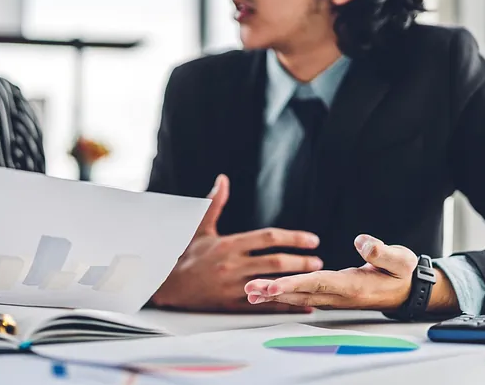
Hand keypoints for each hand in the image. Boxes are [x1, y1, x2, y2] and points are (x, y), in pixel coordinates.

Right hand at [151, 174, 323, 312]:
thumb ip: (215, 203)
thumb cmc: (185, 254)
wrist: (166, 285)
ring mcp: (232, 286)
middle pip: (275, 262)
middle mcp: (232, 264)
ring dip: (297, 281)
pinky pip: (263, 305)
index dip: (292, 238)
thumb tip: (222, 179)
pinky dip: (285, 305)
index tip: (311, 239)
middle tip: (318, 260)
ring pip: (272, 284)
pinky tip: (302, 304)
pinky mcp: (231, 304)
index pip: (267, 238)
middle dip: (300, 261)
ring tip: (315, 278)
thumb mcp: (200, 228)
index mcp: (228, 244)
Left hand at [244, 234, 459, 313]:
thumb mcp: (399, 259)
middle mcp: (339, 295)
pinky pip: (303, 296)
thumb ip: (381, 251)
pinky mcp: (330, 295)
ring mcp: (333, 297)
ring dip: (274, 296)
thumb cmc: (402, 272)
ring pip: (299, 297)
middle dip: (273, 292)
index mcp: (353, 286)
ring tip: (250, 294)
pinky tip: (268, 294)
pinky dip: (284, 295)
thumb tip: (362, 241)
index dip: (293, 284)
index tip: (272, 286)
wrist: (408, 290)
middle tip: (249, 290)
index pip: (317, 284)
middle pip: (301, 294)